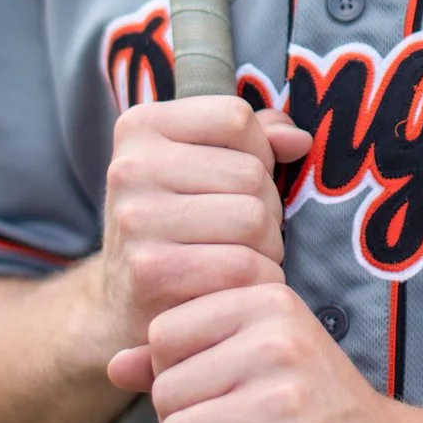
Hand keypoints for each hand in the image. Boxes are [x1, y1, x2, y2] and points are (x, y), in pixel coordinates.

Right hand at [99, 98, 310, 394]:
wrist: (123, 305)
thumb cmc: (177, 223)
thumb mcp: (199, 166)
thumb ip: (254, 138)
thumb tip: (299, 139)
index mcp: (140, 127)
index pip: (235, 117)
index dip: (257, 152)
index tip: (237, 184)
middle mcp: (130, 167)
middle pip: (250, 173)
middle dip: (267, 208)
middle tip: (246, 234)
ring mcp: (137, 219)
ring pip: (253, 218)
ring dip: (268, 247)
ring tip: (245, 258)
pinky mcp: (151, 271)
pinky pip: (243, 266)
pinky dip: (259, 280)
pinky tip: (238, 288)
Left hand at [148, 282, 405, 422]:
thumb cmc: (319, 411)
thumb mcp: (263, 359)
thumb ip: (189, 354)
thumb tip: (114, 365)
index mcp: (269, 302)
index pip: (165, 334)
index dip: (174, 375)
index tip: (212, 399)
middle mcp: (276, 341)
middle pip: (165, 390)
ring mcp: (280, 399)